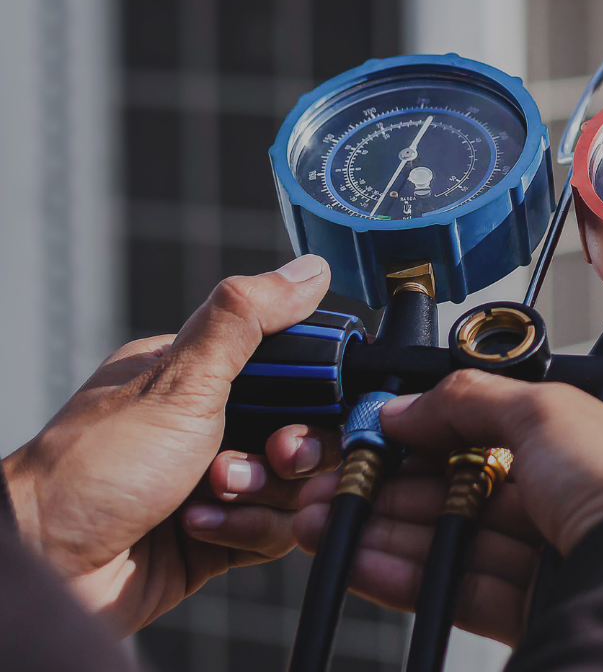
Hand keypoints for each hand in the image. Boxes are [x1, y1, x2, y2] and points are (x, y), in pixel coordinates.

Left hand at [2, 255, 342, 634]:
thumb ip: (247, 320)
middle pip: (304, 431)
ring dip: (260, 494)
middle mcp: (210, 426)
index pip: (293, 371)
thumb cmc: (95, 469)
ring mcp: (215, 482)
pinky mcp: (220, 536)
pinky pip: (274, 531)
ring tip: (212, 496)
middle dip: (290, 452)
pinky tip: (199, 528)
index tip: (308, 409)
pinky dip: (246, 531)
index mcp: (199, 376)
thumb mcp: (181, 381)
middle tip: (268, 457)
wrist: (50, 568)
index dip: (315, 393)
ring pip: (295, 486)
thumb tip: (308, 270)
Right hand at [294, 371, 602, 643]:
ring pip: (456, 542)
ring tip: (328, 522)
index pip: (490, 434)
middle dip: (394, 487)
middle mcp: (574, 500)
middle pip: (466, 491)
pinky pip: (460, 589)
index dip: (430, 434)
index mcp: (586, 444)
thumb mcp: (546, 411)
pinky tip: (364, 561)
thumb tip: (411, 403)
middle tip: (338, 485)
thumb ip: (471, 402)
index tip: (378, 436)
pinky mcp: (538, 609)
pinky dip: (408, 575)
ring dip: (388, 531)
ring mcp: (555, 558)